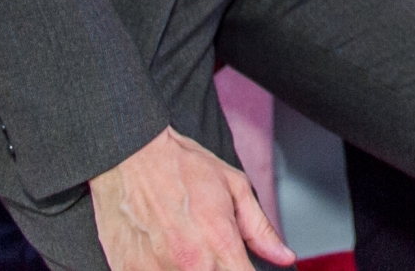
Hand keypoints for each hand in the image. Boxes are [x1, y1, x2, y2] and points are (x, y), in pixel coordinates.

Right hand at [91, 126, 294, 270]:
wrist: (130, 155)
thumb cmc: (180, 166)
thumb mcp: (234, 187)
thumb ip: (260, 229)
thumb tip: (284, 256)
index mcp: (220, 245)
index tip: (243, 267)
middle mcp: (190, 265)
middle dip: (217, 270)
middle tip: (210, 253)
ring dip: (187, 268)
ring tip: (184, 249)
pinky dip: (162, 268)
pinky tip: (162, 253)